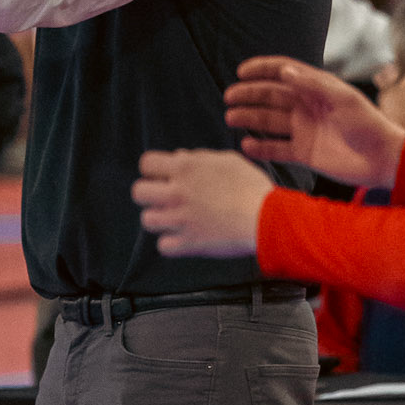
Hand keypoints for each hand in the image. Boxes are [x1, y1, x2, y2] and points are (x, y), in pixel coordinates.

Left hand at [132, 149, 274, 257]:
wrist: (266, 218)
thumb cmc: (251, 187)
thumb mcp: (227, 160)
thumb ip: (199, 158)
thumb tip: (180, 158)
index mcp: (185, 168)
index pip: (146, 163)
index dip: (153, 170)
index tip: (163, 176)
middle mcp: (177, 192)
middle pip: (138, 192)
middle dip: (149, 195)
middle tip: (166, 199)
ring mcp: (179, 219)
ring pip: (146, 220)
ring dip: (159, 220)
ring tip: (175, 220)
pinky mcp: (187, 243)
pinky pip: (162, 246)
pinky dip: (171, 244)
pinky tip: (184, 238)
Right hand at [225, 57, 404, 187]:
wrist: (382, 159)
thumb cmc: (368, 124)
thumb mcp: (343, 99)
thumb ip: (314, 85)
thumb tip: (284, 72)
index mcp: (317, 89)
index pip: (284, 73)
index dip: (263, 69)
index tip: (242, 71)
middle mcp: (307, 107)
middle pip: (271, 96)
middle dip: (249, 94)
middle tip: (230, 97)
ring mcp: (304, 130)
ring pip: (269, 121)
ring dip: (249, 118)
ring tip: (231, 118)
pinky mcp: (304, 153)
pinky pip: (276, 148)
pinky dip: (260, 147)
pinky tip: (246, 145)